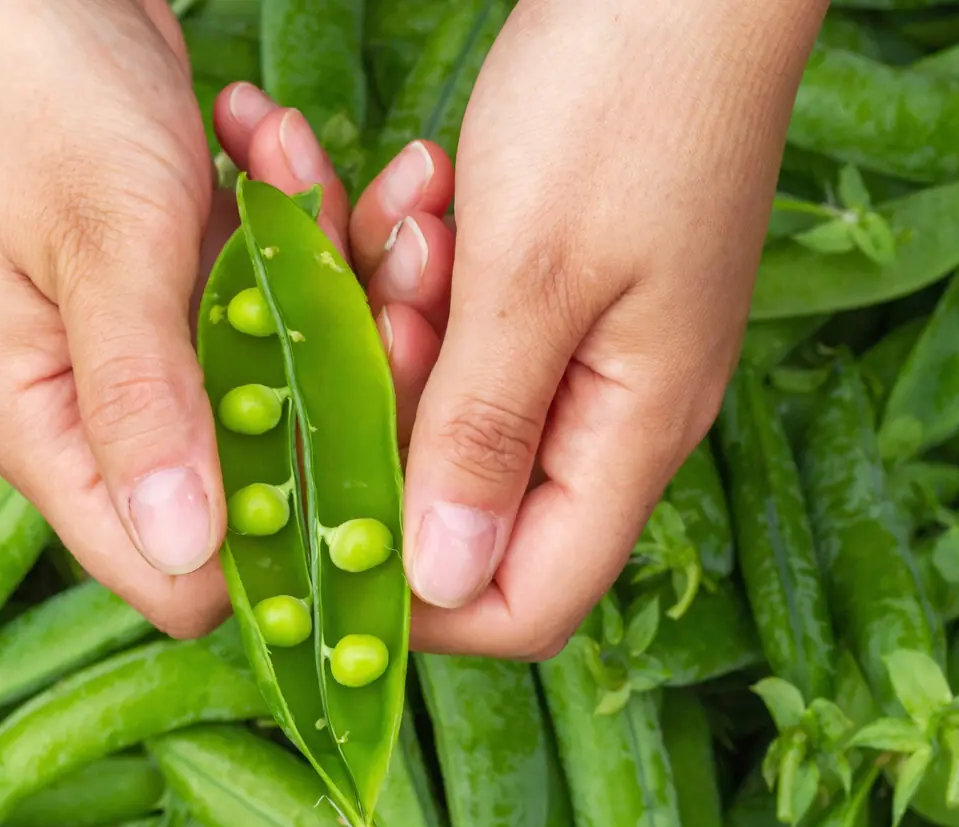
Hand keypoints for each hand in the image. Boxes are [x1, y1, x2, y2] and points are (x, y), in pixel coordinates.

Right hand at [0, 0, 455, 636]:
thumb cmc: (32, 95)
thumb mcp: (101, 245)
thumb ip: (139, 397)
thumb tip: (183, 548)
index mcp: (51, 432)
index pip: (176, 572)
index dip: (287, 551)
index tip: (386, 469)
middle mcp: (108, 415)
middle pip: (263, 474)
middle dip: (350, 382)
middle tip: (401, 272)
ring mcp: (158, 352)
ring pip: (293, 376)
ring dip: (340, 273)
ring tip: (347, 171)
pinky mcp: (195, 292)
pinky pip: (285, 296)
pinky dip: (308, 224)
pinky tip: (280, 139)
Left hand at [400, 0, 827, 658]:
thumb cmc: (628, 96)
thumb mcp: (533, 274)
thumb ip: (482, 433)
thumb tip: (440, 579)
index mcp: (632, 431)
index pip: (526, 599)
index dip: (420, 595)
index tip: (326, 525)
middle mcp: (613, 410)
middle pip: (464, 497)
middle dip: (385, 414)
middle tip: (362, 308)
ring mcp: (585, 345)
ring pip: (446, 397)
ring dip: (393, 319)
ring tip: (406, 215)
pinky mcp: (555, 284)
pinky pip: (457, 320)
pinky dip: (417, 268)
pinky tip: (422, 186)